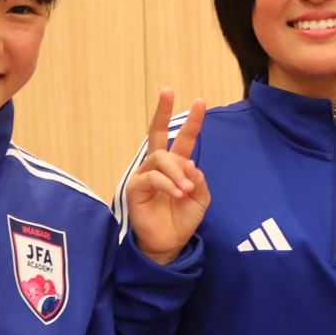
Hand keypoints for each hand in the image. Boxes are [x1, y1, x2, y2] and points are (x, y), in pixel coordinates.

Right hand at [124, 88, 209, 263]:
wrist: (169, 243)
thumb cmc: (182, 219)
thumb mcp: (199, 198)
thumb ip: (198, 179)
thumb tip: (189, 164)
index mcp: (176, 166)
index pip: (183, 139)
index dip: (192, 121)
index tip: (200, 101)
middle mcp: (158, 166)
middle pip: (157, 133)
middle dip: (162, 111)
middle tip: (168, 91)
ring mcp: (145, 175)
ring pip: (161, 158)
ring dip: (176, 172)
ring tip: (186, 190)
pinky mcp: (135, 188)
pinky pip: (151, 178)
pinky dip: (167, 184)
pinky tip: (176, 194)